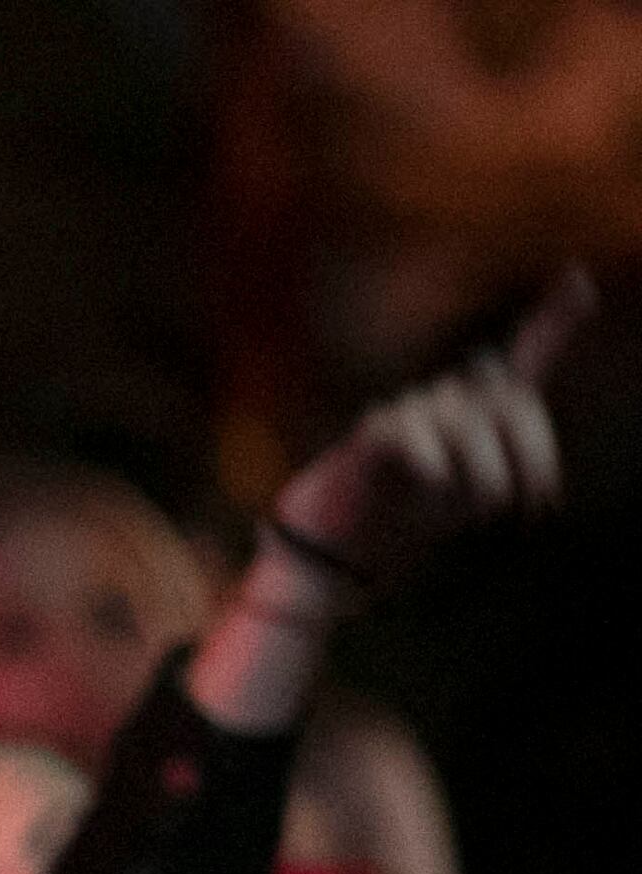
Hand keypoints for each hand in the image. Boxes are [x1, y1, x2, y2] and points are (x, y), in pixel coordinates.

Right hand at [268, 264, 592, 593]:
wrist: (348, 542)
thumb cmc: (414, 513)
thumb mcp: (479, 489)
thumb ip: (514, 455)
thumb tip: (521, 420)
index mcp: (482, 410)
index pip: (526, 356)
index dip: (555, 318)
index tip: (577, 279)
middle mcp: (450, 400)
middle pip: (511, 401)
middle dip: (533, 450)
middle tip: (536, 499)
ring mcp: (411, 412)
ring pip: (467, 424)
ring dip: (487, 470)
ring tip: (487, 507)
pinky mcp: (375, 432)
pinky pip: (414, 433)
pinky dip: (432, 460)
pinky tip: (436, 480)